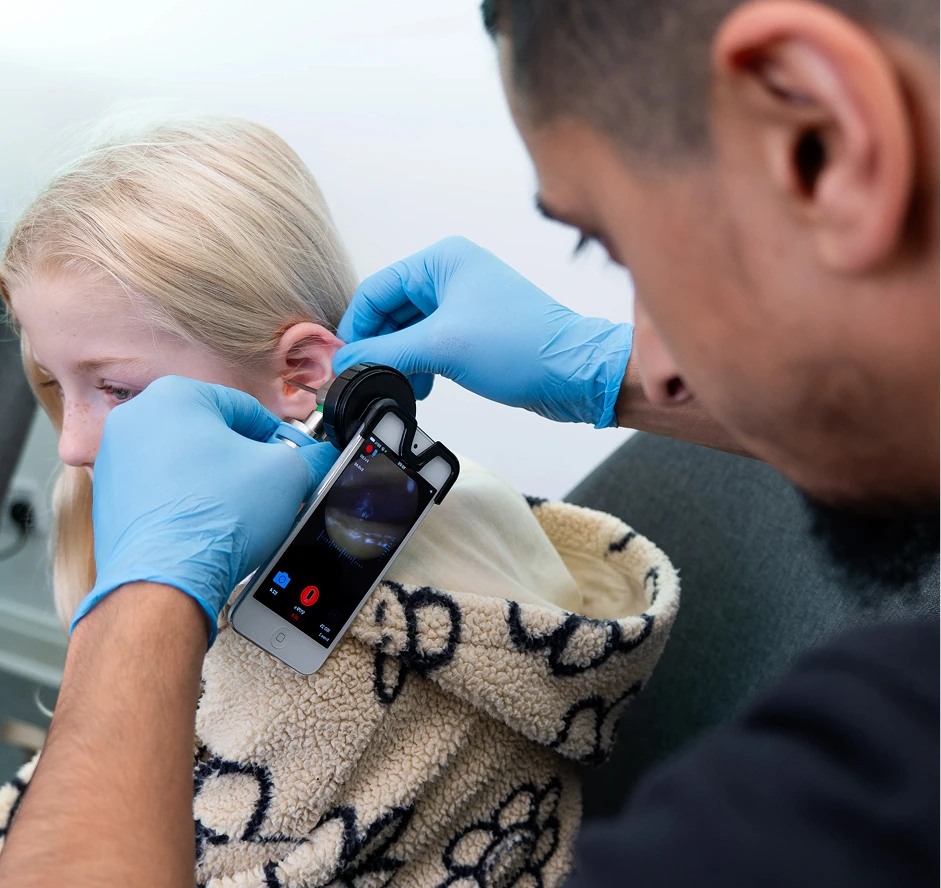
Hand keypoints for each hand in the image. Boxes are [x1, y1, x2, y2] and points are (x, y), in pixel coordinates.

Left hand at [72, 376, 338, 642]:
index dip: (279, 439)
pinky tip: (209, 527)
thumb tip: (320, 458)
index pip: (247, 409)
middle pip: (213, 435)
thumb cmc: (215, 518)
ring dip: (217, 483)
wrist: (165, 581)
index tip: (292, 462)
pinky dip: (188, 505)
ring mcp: (114, 462)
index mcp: (174, 396)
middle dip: (245, 462)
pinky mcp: (109, 501)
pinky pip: (162, 493)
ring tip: (239, 513)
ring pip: (186, 464)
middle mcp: (134, 420)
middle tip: (268, 489)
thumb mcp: (288, 475)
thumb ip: (311, 457)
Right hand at [335, 236, 632, 426]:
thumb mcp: (442, 347)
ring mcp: (463, 304)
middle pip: (390, 311)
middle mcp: (450, 276)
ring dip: (399, 361)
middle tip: (366, 381)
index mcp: (442, 261)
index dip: (356, 328)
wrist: (576, 374)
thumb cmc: (520, 347)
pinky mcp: (474, 332)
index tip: (343, 364)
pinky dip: (420, 367)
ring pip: (409, 332)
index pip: (376, 290)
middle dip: (378, 347)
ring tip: (399, 388)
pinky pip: (430, 346)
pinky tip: (422, 390)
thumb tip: (343, 362)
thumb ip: (386, 351)